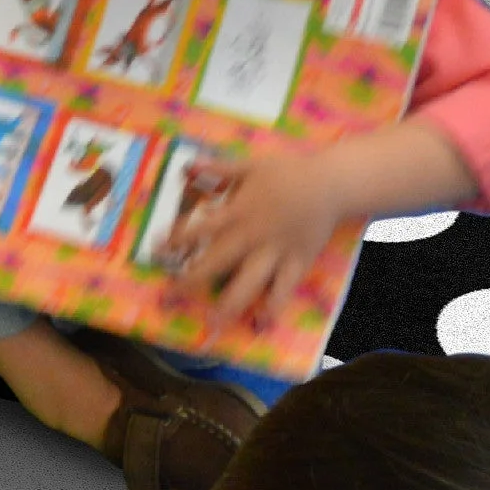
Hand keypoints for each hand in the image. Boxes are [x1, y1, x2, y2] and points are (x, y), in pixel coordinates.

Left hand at [169, 139, 354, 323]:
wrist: (333, 183)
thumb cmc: (289, 173)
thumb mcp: (250, 166)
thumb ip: (218, 169)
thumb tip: (186, 166)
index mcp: (239, 212)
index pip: (201, 228)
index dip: (177, 239)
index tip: (156, 250)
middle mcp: (253, 236)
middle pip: (217, 263)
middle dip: (192, 281)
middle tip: (170, 297)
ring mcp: (276, 252)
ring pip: (249, 283)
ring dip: (230, 304)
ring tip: (213, 323)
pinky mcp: (298, 262)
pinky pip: (284, 288)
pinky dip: (274, 306)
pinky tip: (262, 324)